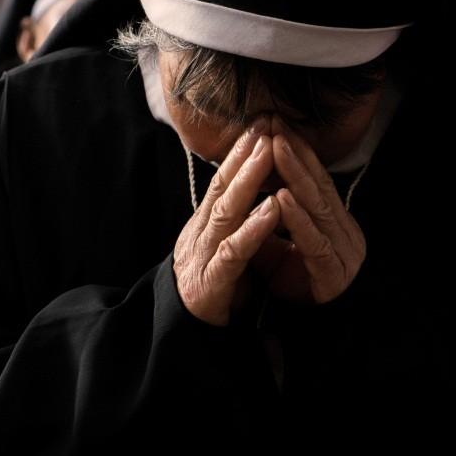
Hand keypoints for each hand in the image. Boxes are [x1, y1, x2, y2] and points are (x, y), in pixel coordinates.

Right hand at [173, 117, 281, 325]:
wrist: (183, 331)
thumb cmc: (211, 285)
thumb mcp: (222, 245)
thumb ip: (234, 219)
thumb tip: (252, 187)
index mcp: (205, 224)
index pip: (223, 180)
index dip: (240, 152)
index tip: (261, 125)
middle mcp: (201, 232)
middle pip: (223, 187)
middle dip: (245, 154)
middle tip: (266, 126)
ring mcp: (203, 255)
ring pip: (226, 211)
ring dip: (248, 180)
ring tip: (269, 153)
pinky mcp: (213, 281)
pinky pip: (234, 251)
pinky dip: (254, 228)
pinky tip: (272, 209)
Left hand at [253, 119, 365, 304]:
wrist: (319, 333)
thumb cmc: (298, 287)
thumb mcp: (278, 247)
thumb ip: (271, 219)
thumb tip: (251, 187)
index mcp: (333, 224)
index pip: (314, 181)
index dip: (296, 152)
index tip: (275, 125)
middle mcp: (343, 233)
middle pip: (318, 187)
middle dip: (295, 154)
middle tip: (276, 124)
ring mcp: (342, 254)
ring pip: (318, 208)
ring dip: (296, 176)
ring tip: (277, 148)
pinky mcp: (334, 275)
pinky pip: (314, 242)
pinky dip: (297, 219)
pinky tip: (282, 199)